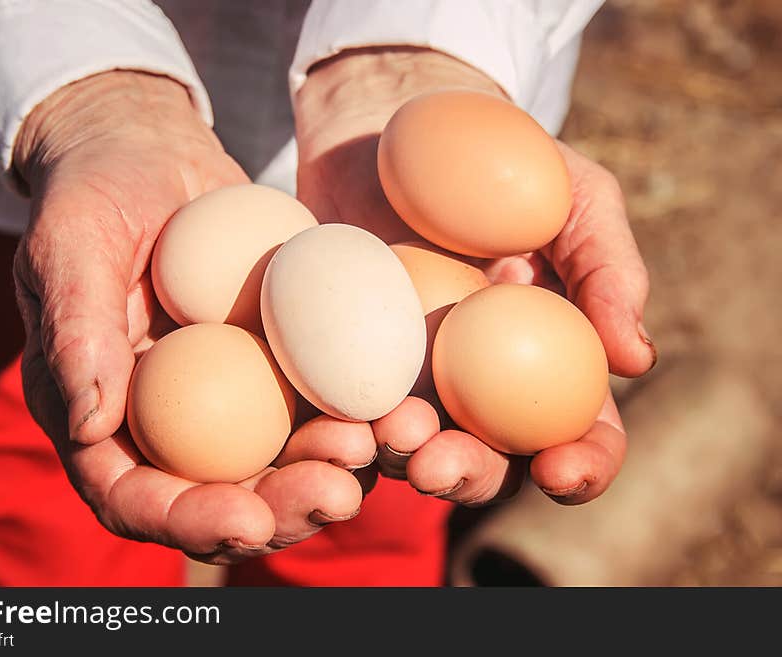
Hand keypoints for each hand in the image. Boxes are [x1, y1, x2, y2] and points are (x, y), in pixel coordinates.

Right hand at [12, 71, 372, 563]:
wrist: (149, 151)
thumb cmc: (95, 193)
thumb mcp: (70, 246)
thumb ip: (76, 331)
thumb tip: (90, 425)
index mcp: (102, 415)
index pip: (132, 495)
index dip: (186, 521)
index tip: (244, 520)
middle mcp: (168, 420)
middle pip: (221, 495)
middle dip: (279, 509)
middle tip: (334, 495)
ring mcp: (228, 396)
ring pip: (279, 462)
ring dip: (329, 471)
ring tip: (372, 449)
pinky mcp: (277, 363)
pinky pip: (317, 402)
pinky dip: (355, 415)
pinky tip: (393, 409)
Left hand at [294, 48, 655, 506]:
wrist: (398, 128)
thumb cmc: (502, 160)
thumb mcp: (573, 196)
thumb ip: (608, 269)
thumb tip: (637, 360)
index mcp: (551, 359)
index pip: (580, 433)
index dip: (581, 467)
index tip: (558, 472)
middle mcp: (482, 385)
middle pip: (489, 461)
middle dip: (469, 477)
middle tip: (438, 463)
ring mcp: (411, 376)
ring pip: (412, 447)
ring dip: (401, 456)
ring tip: (389, 430)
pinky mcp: (345, 361)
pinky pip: (344, 408)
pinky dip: (341, 426)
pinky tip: (336, 421)